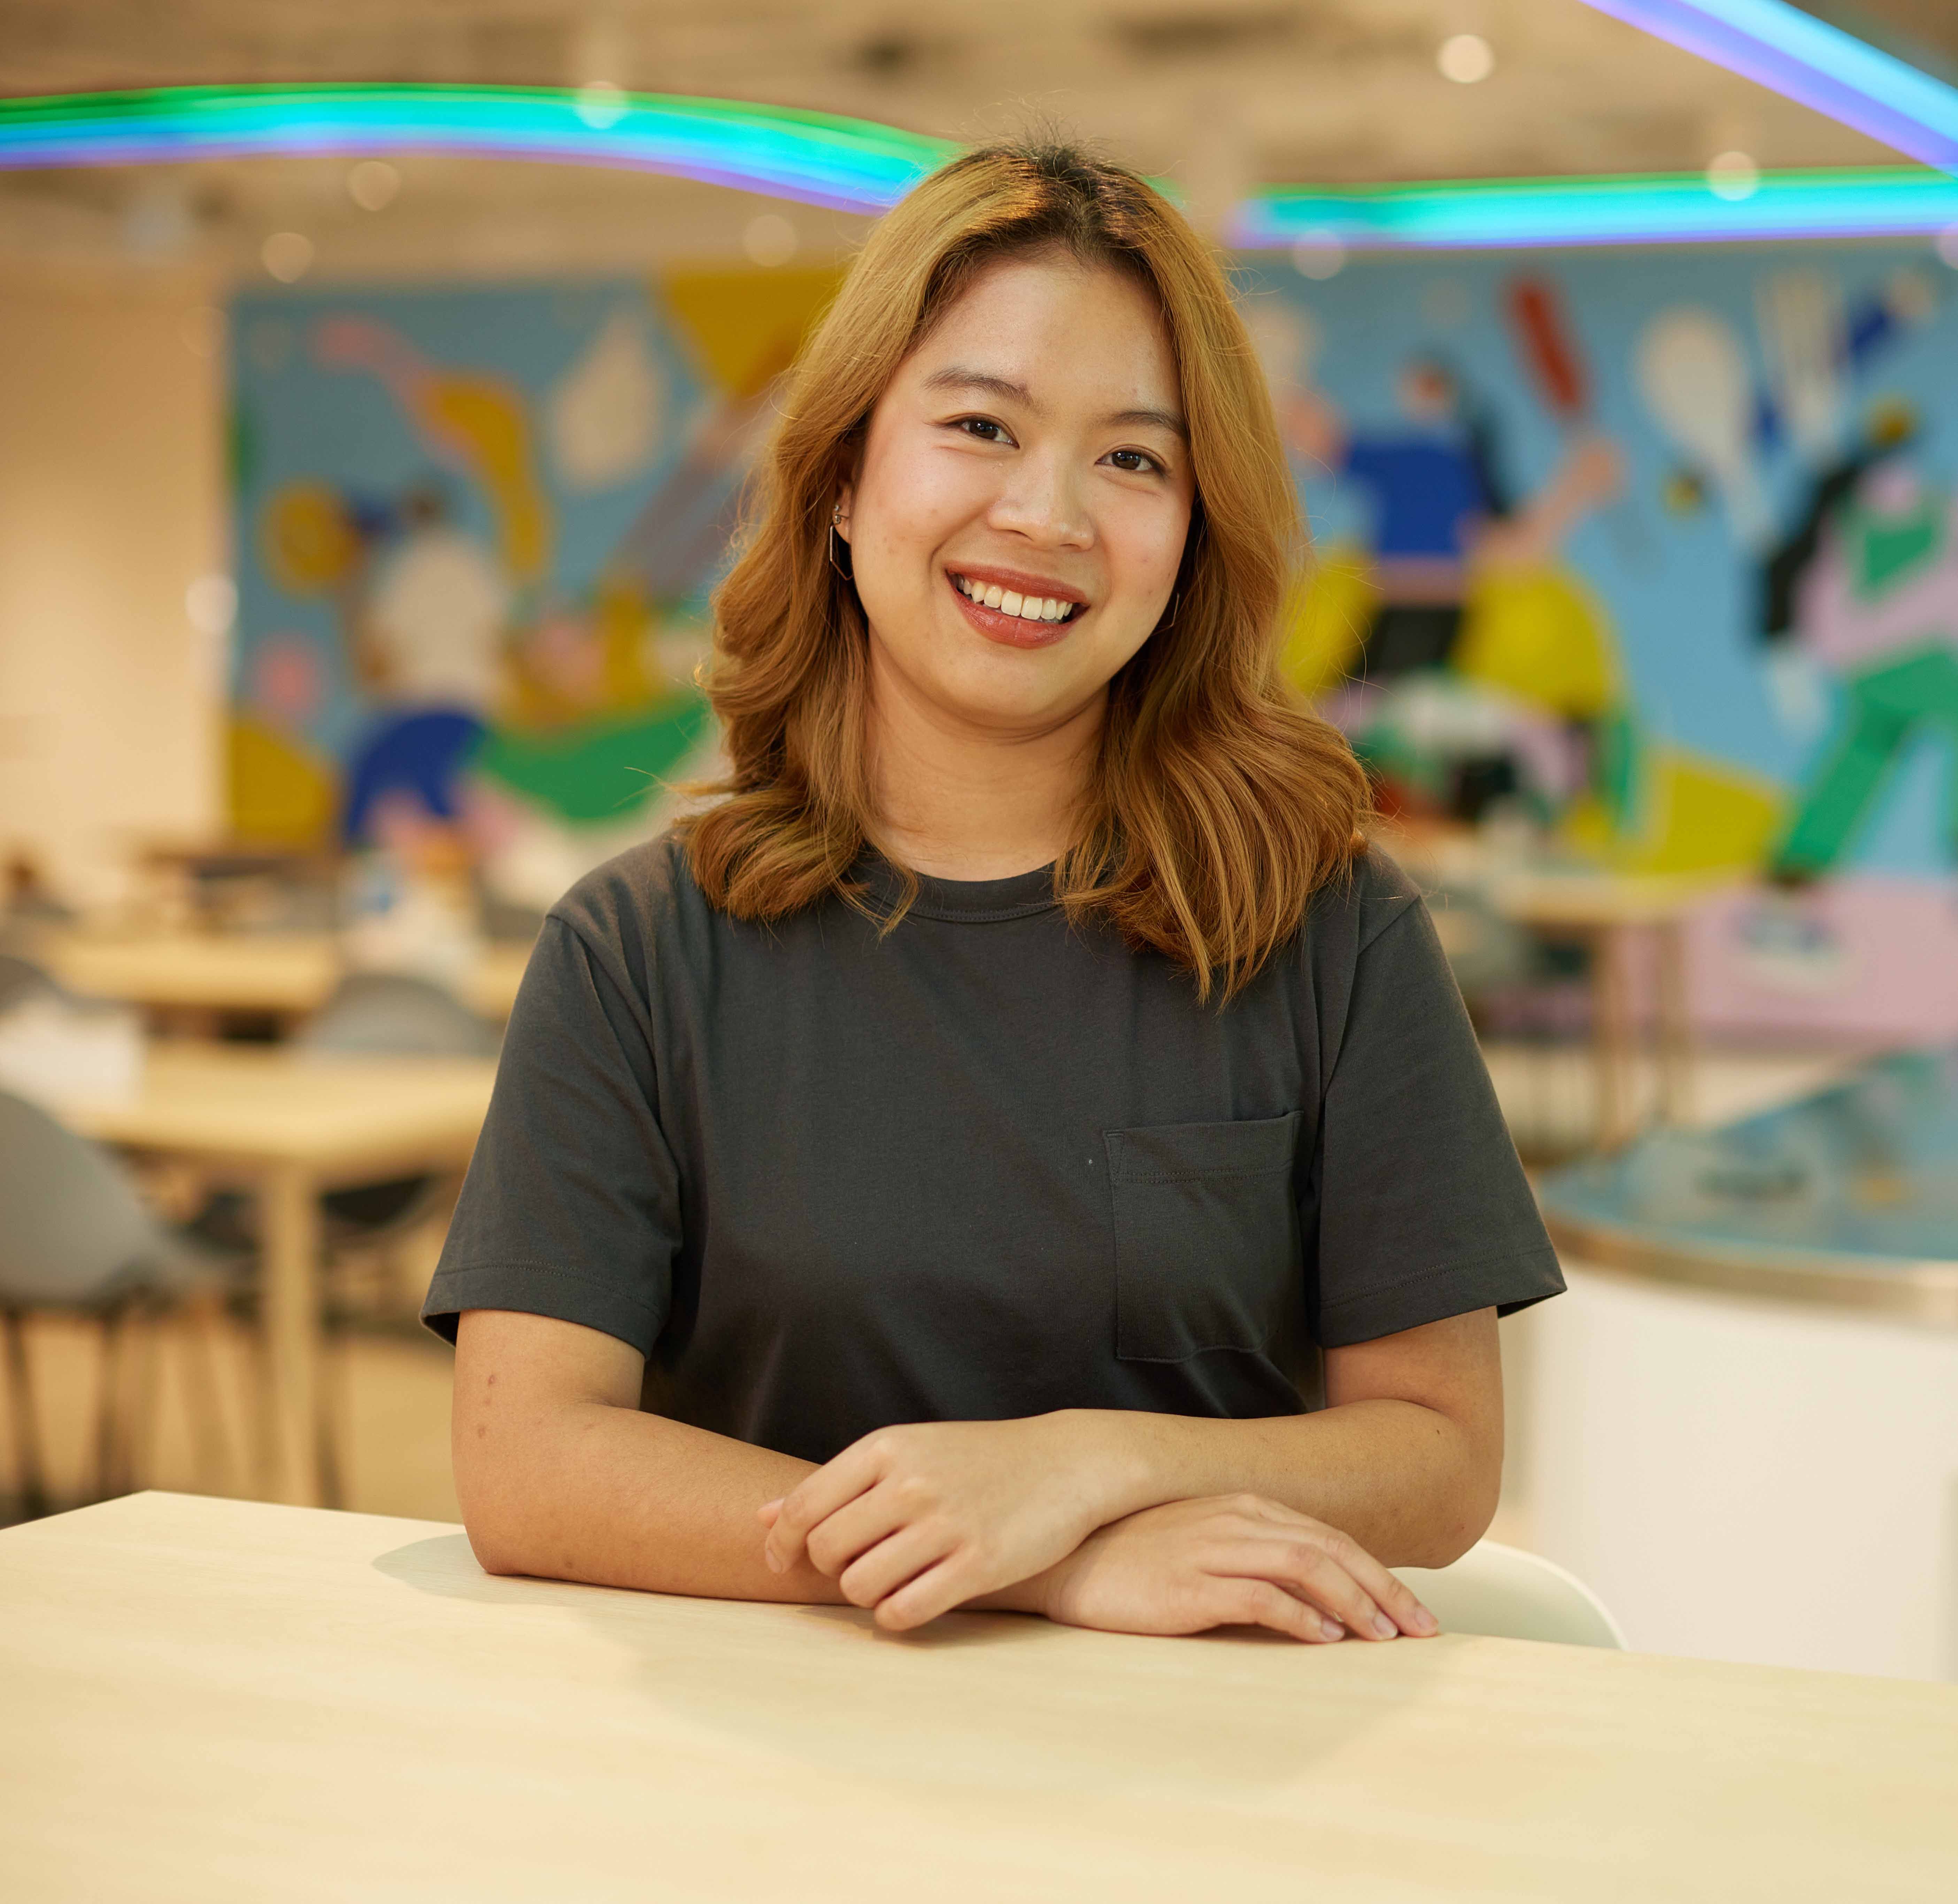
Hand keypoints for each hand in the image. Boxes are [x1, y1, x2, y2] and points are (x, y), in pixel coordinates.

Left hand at [759, 1415, 1128, 1630]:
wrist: (1064, 1463)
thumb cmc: (976, 1460)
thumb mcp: (905, 1453)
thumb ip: (835, 1485)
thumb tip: (762, 1517)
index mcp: (886, 1448)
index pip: (802, 1507)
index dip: (780, 1544)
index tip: (781, 1562)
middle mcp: (910, 1483)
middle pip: (826, 1550)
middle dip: (831, 1567)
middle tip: (859, 1562)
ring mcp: (945, 1524)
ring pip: (860, 1586)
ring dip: (866, 1593)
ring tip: (891, 1578)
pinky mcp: (978, 1564)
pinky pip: (904, 1612)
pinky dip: (897, 1615)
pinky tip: (914, 1597)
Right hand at [1025, 1494, 1438, 1644]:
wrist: (1064, 1558)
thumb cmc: (1131, 1556)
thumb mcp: (1199, 1541)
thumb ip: (1249, 1554)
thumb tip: (1307, 1596)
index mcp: (1240, 1506)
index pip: (1326, 1537)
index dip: (1376, 1573)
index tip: (1409, 1609)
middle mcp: (1234, 1518)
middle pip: (1329, 1549)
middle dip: (1383, 1589)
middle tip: (1419, 1629)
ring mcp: (1212, 1547)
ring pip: (1305, 1568)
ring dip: (1353, 1603)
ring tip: (1382, 1637)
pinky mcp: (1190, 1583)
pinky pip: (1259, 1596)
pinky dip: (1299, 1616)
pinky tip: (1323, 1638)